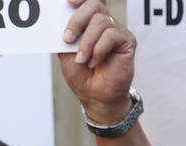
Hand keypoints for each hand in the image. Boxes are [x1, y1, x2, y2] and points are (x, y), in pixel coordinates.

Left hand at [60, 0, 135, 122]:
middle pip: (94, 5)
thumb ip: (64, 36)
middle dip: (77, 20)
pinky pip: (111, 35)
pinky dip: (98, 49)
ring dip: (86, 42)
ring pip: (101, 21)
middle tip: (67, 39)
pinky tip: (94, 62)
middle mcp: (104, 23)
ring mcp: (117, 31)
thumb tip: (58, 21)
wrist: (95, 96)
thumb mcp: (65, 54)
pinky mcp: (127, 41)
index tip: (68, 2)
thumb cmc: (82, 75)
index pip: (89, 0)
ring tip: (82, 59)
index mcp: (89, 23)